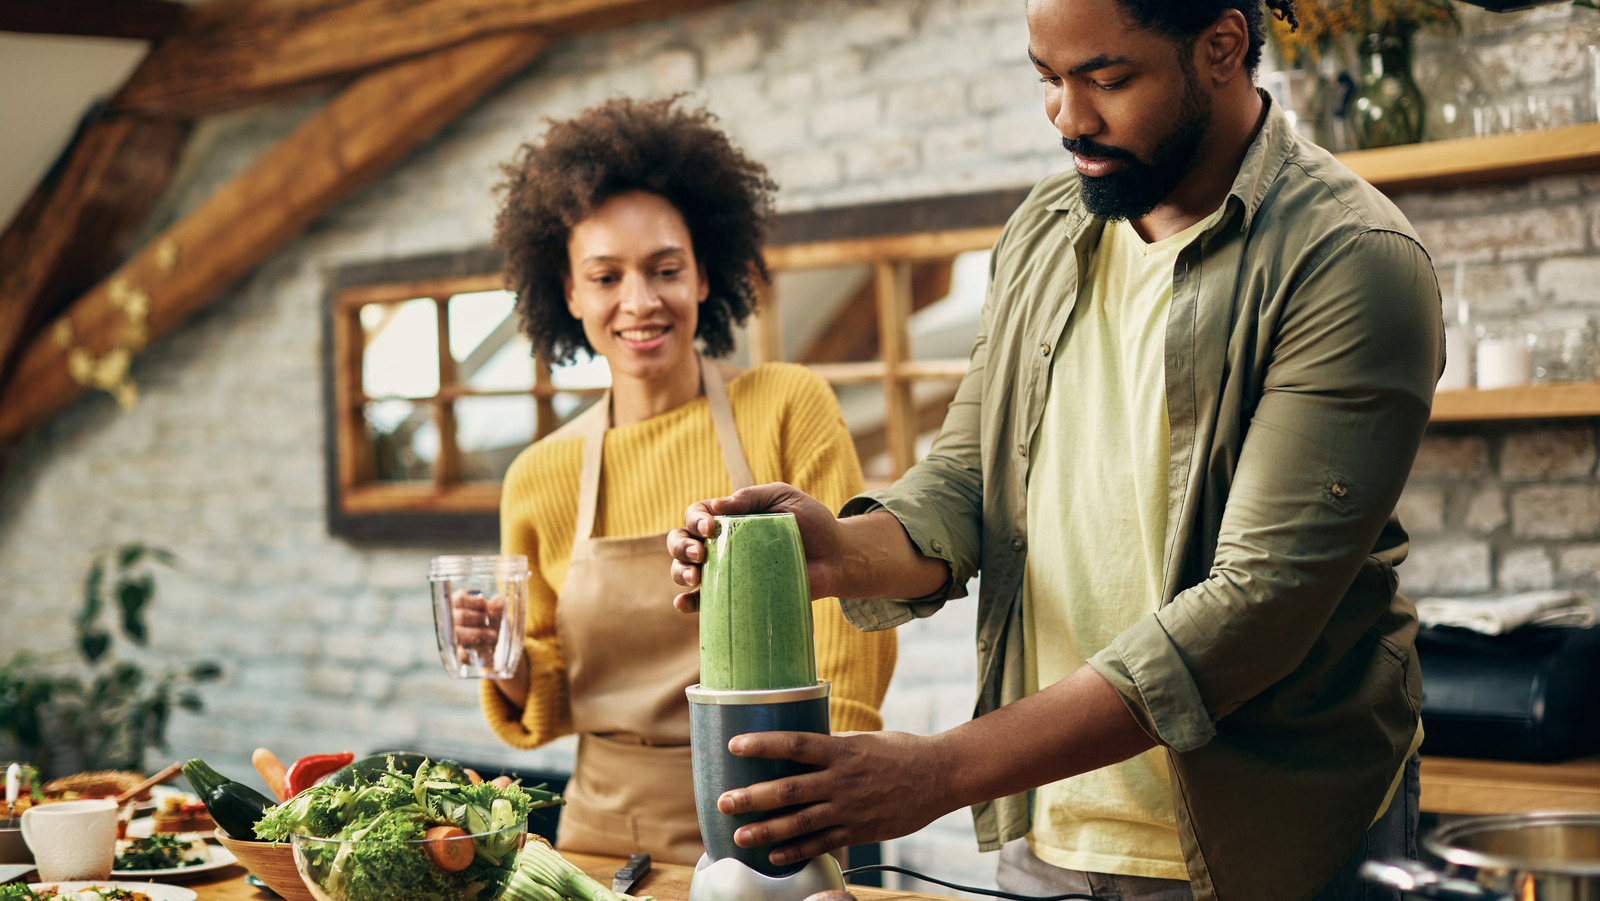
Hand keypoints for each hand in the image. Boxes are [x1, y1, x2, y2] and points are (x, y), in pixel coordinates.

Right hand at [449, 589, 506, 664]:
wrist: (494, 648)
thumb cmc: (491, 624)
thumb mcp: (496, 614)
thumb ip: (497, 607)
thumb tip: (497, 599)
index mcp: (458, 606)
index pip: (459, 599)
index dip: (476, 602)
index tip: (486, 607)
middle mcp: (451, 621)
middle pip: (460, 616)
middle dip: (479, 618)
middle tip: (489, 621)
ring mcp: (454, 638)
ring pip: (458, 633)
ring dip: (478, 633)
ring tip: (493, 635)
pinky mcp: (459, 654)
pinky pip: (459, 654)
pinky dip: (467, 655)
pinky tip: (477, 653)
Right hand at [668, 482, 846, 612]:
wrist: (835, 558)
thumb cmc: (811, 523)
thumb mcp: (783, 497)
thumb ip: (753, 496)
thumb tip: (719, 505)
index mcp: (728, 517)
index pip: (697, 514)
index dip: (695, 519)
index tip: (710, 527)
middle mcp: (720, 543)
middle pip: (681, 541)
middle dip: (681, 547)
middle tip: (699, 554)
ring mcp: (725, 571)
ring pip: (683, 570)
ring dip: (680, 572)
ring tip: (694, 576)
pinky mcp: (735, 596)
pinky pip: (704, 602)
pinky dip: (688, 603)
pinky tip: (684, 603)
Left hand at [715, 730, 952, 866]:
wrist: (939, 777)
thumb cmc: (900, 751)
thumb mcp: (865, 740)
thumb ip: (832, 745)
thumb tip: (797, 745)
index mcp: (843, 750)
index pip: (796, 744)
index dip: (764, 744)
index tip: (735, 745)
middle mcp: (843, 780)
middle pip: (790, 789)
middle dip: (753, 796)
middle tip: (724, 800)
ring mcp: (851, 808)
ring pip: (801, 822)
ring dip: (767, 830)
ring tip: (739, 835)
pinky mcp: (860, 830)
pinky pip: (822, 843)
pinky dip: (796, 851)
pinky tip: (773, 855)